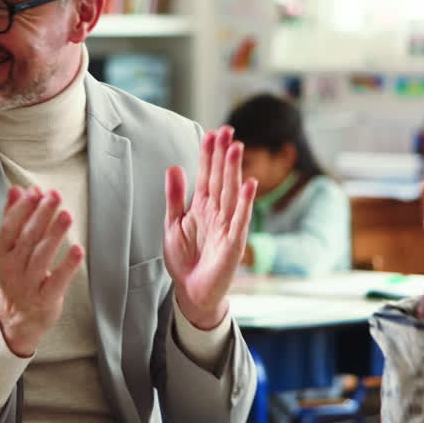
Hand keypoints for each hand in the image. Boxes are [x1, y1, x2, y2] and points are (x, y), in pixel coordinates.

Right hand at [0, 186, 84, 356]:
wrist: (18, 317)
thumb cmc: (18, 274)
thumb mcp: (10, 247)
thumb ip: (13, 217)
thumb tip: (16, 189)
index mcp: (4, 253)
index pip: (9, 228)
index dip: (21, 209)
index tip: (34, 191)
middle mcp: (14, 268)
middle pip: (28, 239)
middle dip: (41, 215)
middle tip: (55, 196)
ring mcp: (29, 284)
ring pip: (41, 257)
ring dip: (54, 234)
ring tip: (66, 215)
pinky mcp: (46, 299)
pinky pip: (57, 281)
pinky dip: (68, 265)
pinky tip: (78, 249)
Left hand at [164, 127, 257, 329]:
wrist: (190, 291)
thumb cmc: (185, 259)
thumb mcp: (172, 223)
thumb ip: (174, 196)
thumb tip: (174, 166)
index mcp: (202, 206)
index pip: (207, 174)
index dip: (209, 155)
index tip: (212, 133)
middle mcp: (217, 212)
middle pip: (221, 178)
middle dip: (223, 155)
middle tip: (227, 131)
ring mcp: (227, 226)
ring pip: (232, 193)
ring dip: (234, 171)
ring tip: (235, 148)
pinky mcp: (233, 243)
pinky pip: (240, 219)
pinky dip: (246, 202)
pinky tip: (250, 184)